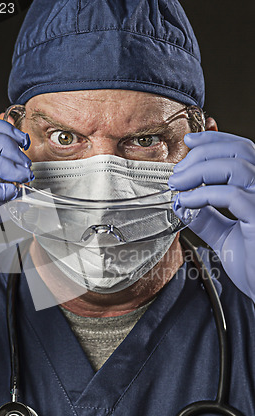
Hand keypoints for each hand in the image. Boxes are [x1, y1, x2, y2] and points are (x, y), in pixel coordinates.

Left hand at [168, 131, 254, 301]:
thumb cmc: (254, 265)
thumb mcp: (225, 236)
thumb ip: (208, 218)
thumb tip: (184, 202)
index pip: (242, 149)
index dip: (215, 140)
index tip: (189, 143)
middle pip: (239, 150)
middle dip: (202, 154)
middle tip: (177, 172)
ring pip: (236, 166)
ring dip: (199, 170)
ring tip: (178, 184)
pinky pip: (232, 196)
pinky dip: (204, 194)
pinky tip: (188, 200)